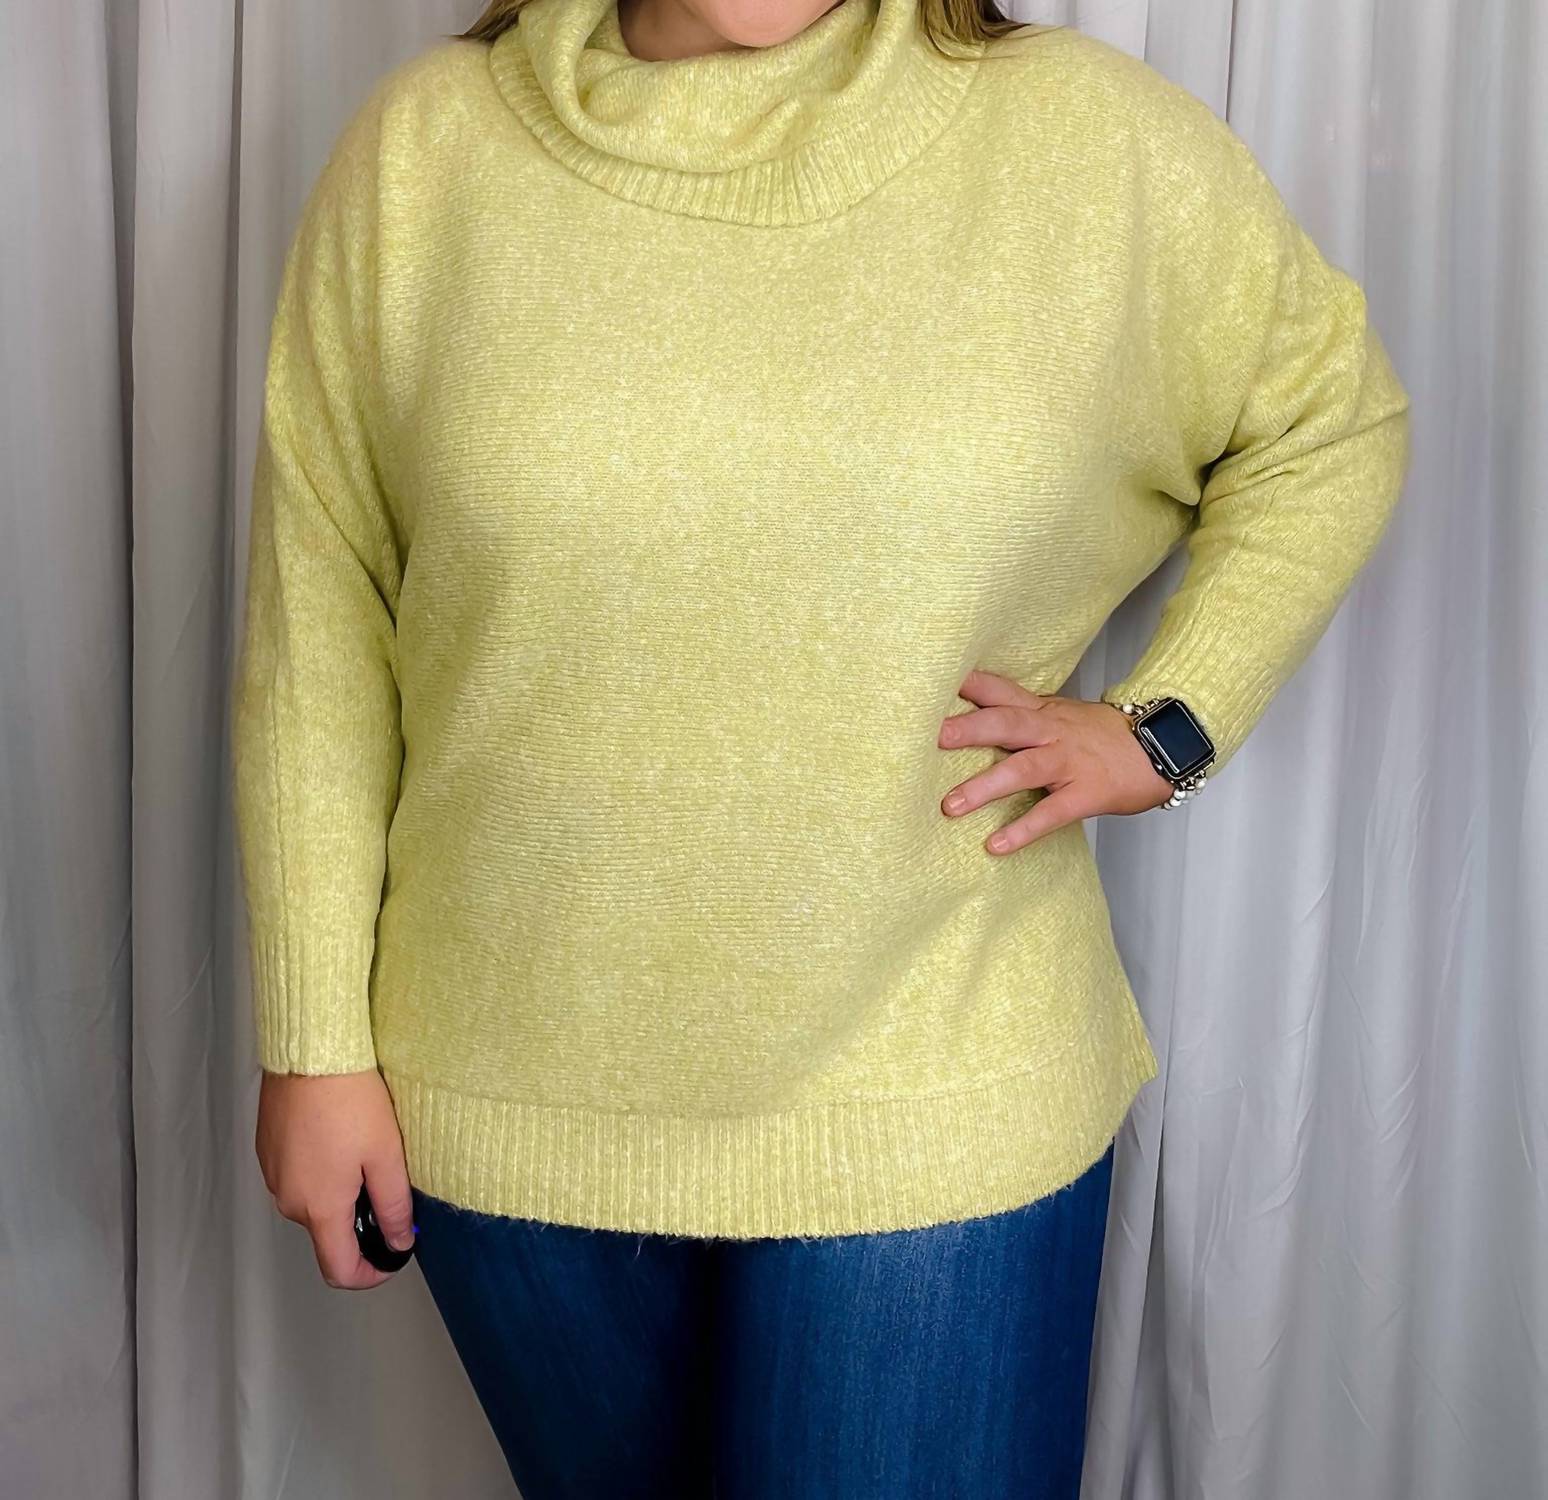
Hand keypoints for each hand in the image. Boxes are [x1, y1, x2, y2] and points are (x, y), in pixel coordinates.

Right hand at [256, 1068, 415, 1289]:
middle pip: (328, 1232)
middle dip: (360, 1221)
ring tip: (365, 1150)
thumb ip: (394, 1207)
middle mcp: (288, 1200)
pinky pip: (299, 1176)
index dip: (370, 1273)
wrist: (310, 1052)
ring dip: (341, 1192)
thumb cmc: (349, 1099)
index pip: (339, 1269)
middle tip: (388, 1183)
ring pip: (313, 1202)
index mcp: (319, 1209)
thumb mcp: (387, 1155)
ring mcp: (273, 1174)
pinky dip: (322, 1170)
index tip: (392, 1258)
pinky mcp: (268, 1150)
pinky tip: (340, 1136)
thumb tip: (400, 1242)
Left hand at [938, 668, 1175, 853]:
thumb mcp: (1059, 713)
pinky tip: (997, 845)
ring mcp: (1070, 762)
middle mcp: (1051, 731)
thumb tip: (967, 712)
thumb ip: (1018, 712)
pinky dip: (1023, 830)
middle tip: (933, 737)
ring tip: (951, 805)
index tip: (928, 683)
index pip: (999, 690)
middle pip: (1006, 723)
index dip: (967, 686)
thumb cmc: (1101, 734)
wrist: (1164, 745)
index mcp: (1041, 710)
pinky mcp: (1087, 793)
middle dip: (968, 729)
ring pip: (1024, 769)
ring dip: (985, 786)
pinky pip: (1051, 814)